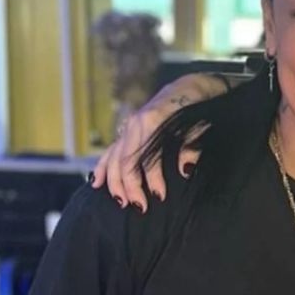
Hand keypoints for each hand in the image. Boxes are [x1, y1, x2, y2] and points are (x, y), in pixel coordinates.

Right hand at [90, 73, 221, 211]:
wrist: (189, 87)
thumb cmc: (196, 107)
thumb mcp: (199, 124)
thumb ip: (191, 146)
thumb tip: (185, 170)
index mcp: (152, 120)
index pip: (146, 157)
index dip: (152, 178)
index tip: (160, 196)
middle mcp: (135, 123)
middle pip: (125, 160)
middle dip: (130, 186)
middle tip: (140, 207)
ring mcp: (129, 126)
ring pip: (114, 157)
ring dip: (115, 182)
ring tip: (121, 202)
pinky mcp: (128, 130)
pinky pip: (110, 150)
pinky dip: (103, 166)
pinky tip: (95, 182)